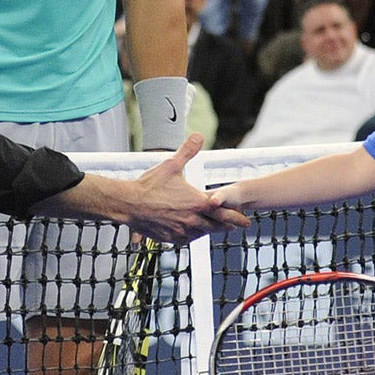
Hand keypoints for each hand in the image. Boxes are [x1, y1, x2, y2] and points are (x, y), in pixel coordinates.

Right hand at [122, 134, 249, 241]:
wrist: (128, 204)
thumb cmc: (149, 185)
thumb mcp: (171, 165)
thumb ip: (187, 151)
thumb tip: (198, 135)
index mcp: (197, 203)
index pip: (224, 212)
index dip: (236, 217)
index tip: (246, 221)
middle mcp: (193, 220)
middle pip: (217, 226)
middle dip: (228, 225)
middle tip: (237, 226)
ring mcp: (182, 231)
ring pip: (202, 234)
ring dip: (210, 230)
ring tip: (216, 228)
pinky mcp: (171, 238)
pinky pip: (187, 239)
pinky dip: (193, 235)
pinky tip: (194, 232)